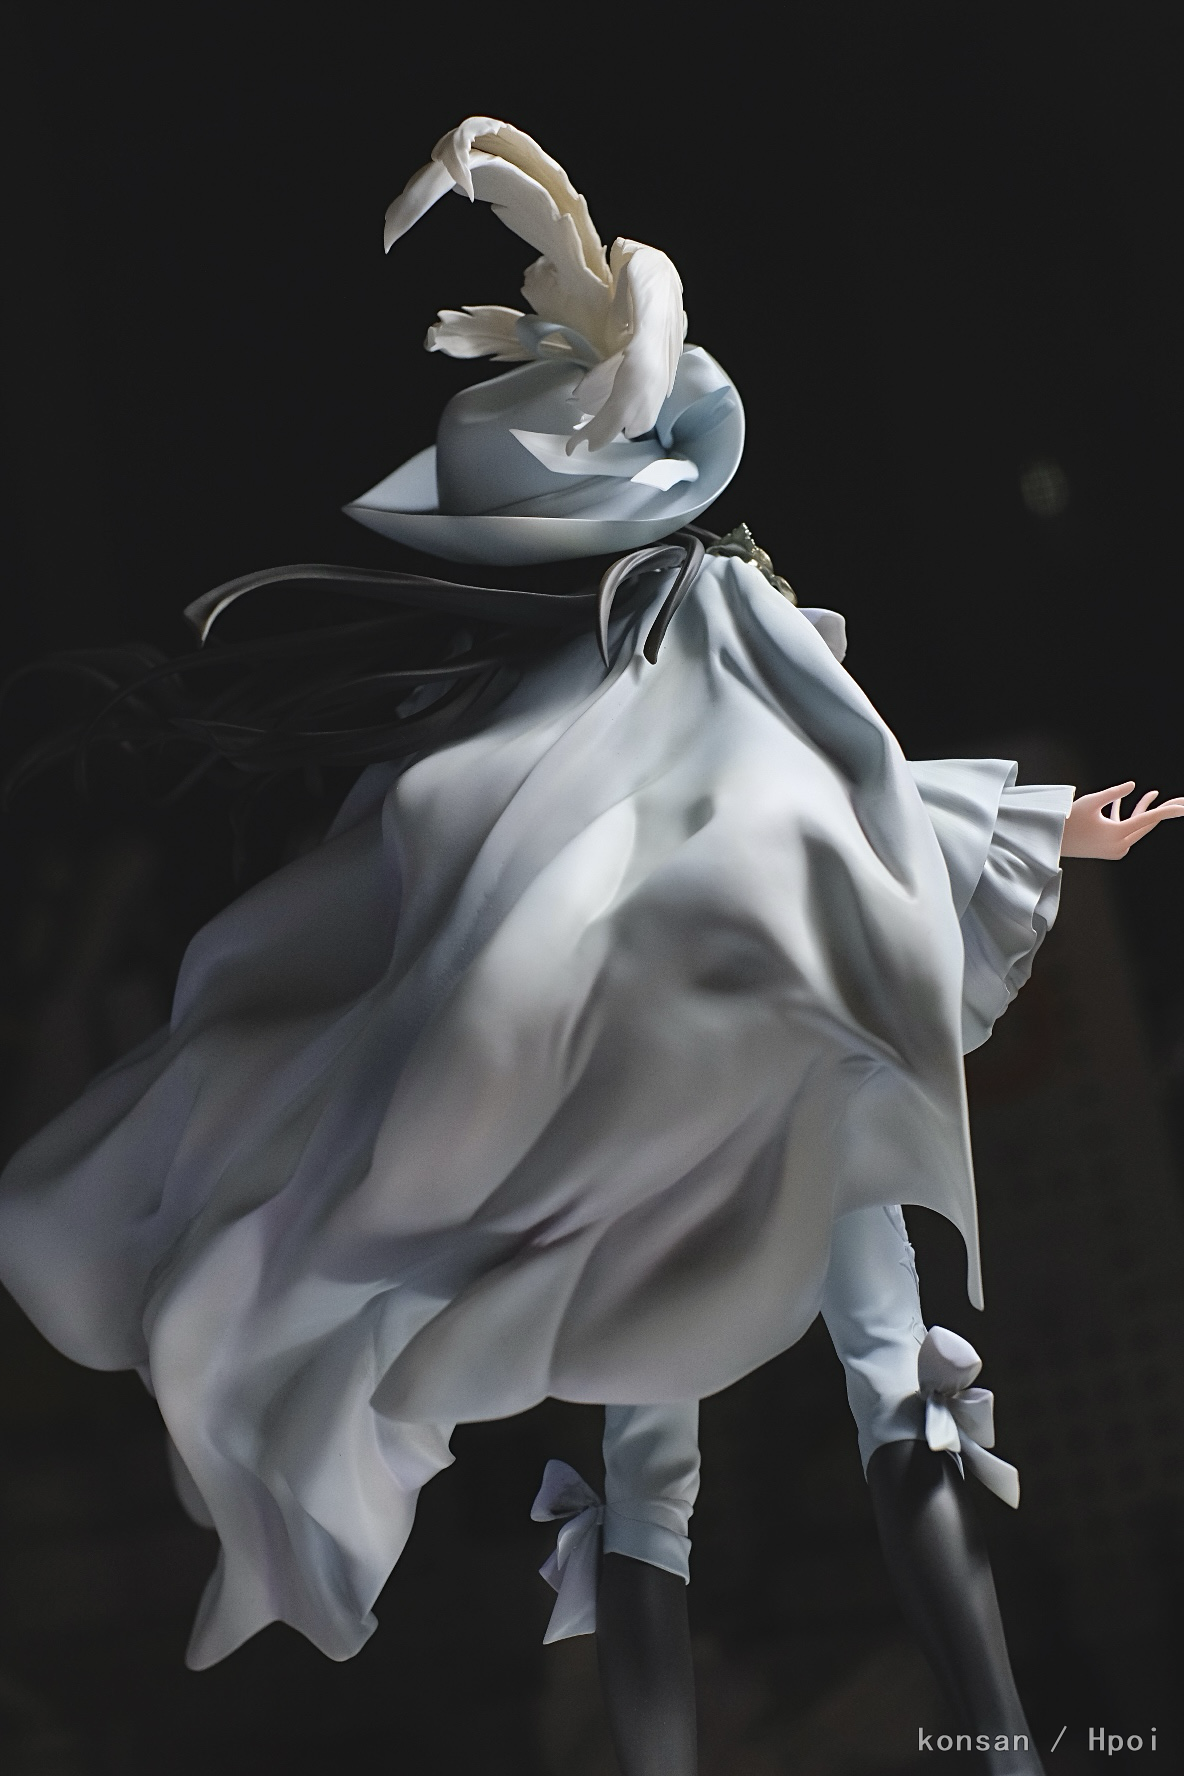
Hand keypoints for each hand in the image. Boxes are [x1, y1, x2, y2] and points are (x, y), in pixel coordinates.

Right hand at [1060, 782, 1183, 858]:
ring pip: (1137, 826)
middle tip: (1181, 800)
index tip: (1183, 807)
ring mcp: (1116, 849)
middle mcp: (1120, 845)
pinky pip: (1126, 830)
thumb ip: (1113, 792)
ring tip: (1153, 793)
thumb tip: (1132, 785)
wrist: (1052, 843)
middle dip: (1163, 810)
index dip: (1167, 810)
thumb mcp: (1090, 801)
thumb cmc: (1068, 820)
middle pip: (1148, 824)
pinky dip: (1128, 817)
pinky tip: (1125, 802)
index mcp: (1116, 834)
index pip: (1148, 819)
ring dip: (1143, 810)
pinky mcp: (1112, 849)